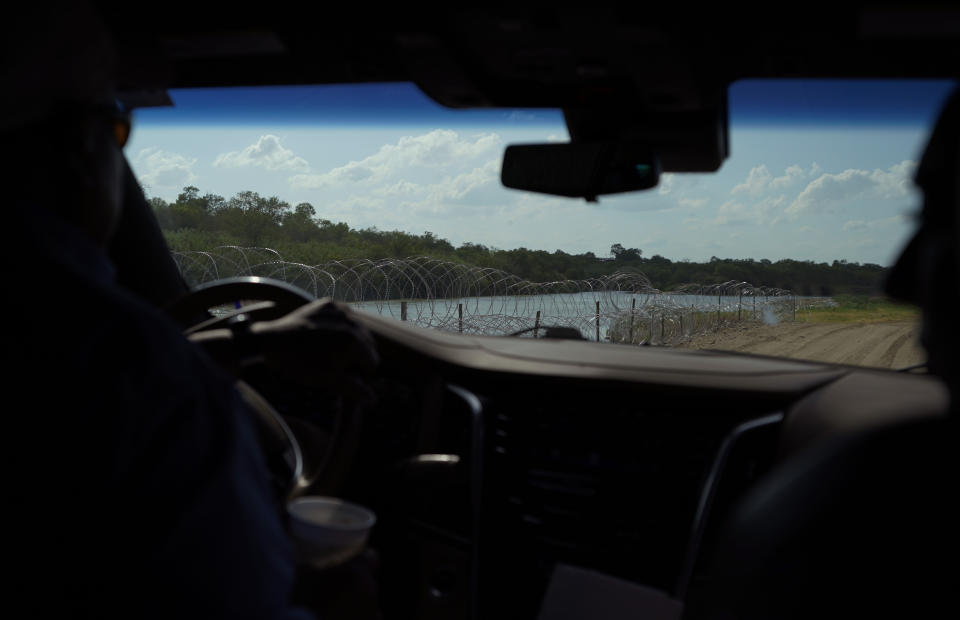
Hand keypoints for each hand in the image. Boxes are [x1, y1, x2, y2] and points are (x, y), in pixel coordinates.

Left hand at [250, 299, 379, 389]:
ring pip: (359, 329)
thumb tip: (372, 399)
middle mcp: (351, 321)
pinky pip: (345, 317)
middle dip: (359, 356)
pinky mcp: (328, 304)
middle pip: (369, 344)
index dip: (362, 373)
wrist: (271, 342)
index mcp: (354, 341)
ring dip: (352, 341)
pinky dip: (342, 326)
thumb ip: (353, 389)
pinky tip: (327, 336)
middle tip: (340, 366)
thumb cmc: (300, 364)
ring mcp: (340, 310)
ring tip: (332, 352)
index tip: (348, 377)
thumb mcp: (328, 380)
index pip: (373, 361)